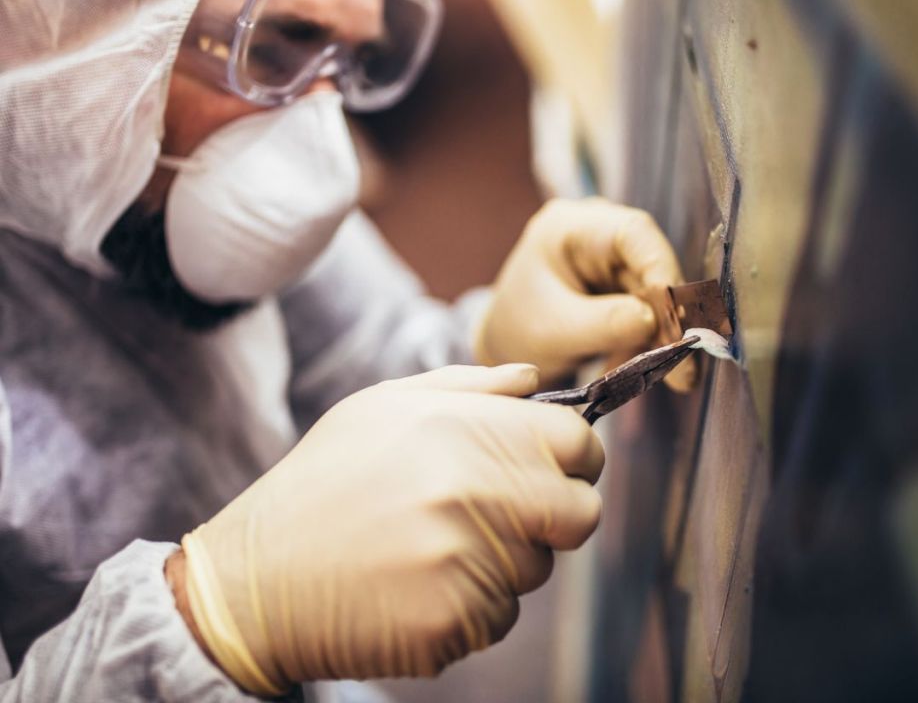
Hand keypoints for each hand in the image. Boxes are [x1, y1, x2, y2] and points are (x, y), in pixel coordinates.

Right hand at [176, 365, 603, 694]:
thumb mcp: (384, 407)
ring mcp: (467, 561)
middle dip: (552, 516)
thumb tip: (534, 379)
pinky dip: (471, 607)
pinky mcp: (454, 621)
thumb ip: (471, 386)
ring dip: (503, 561)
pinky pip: (501, 616)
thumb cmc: (325, 483)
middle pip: (578, 513)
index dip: (574, 457)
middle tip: (501, 515)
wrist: (255, 580)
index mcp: (464, 430)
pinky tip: (416, 586)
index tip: (555, 468)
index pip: (578, 443)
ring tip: (431, 547)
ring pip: (537, 568)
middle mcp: (474, 491)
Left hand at [475, 198, 695, 390]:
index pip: (633, 233)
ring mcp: (614, 260)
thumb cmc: (518, 330)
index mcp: (572, 227)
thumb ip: (602, 323)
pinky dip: (651, 343)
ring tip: (669, 380)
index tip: (676, 314)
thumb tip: (654, 320)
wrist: (506, 346)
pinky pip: (651, 312)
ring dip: (663, 338)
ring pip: (657, 294)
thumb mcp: (553, 330)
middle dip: (669, 318)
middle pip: (651, 267)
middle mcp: (600, 234)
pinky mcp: (623, 287)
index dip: (662, 269)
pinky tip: (641, 371)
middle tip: (684, 368)